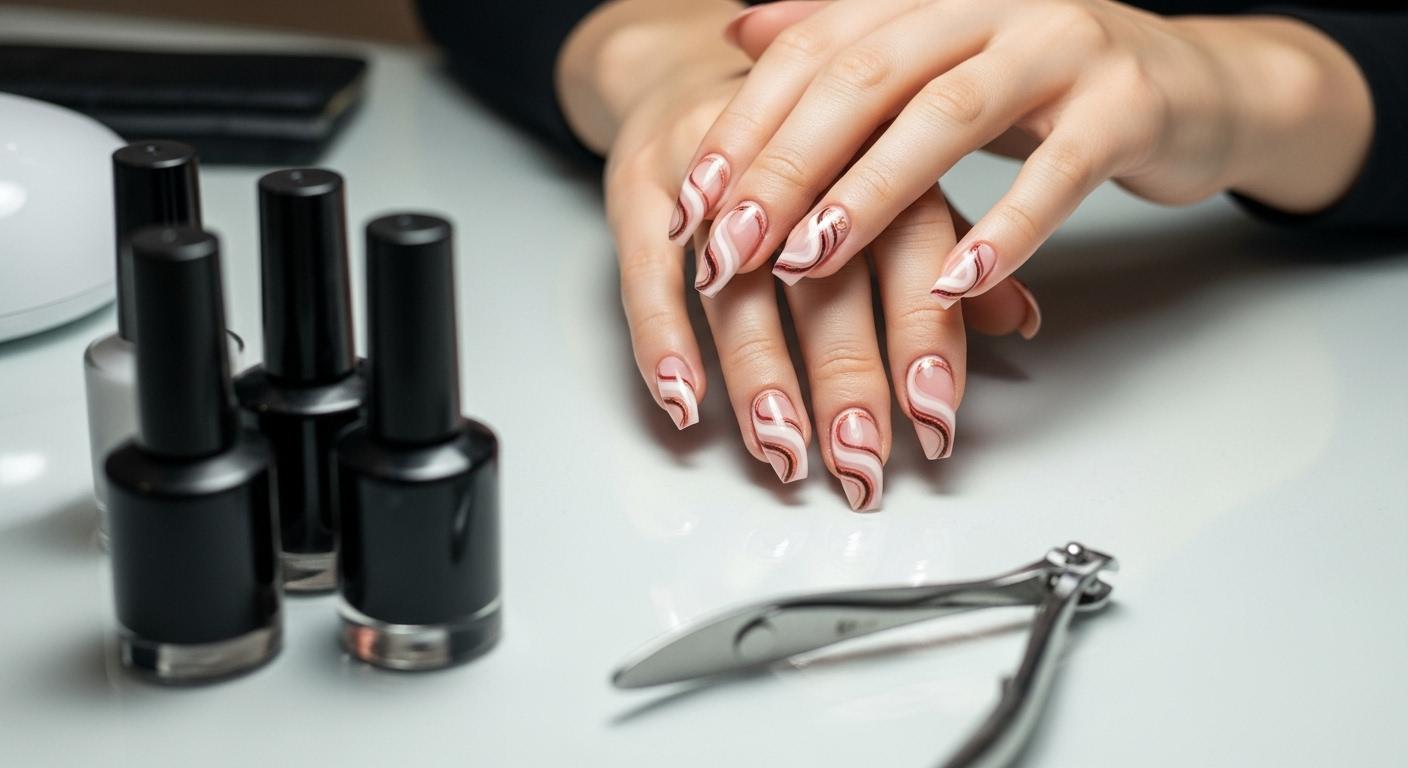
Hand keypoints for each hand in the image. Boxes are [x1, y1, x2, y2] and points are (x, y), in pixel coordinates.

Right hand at [557, 0, 1040, 508]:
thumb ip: (944, 250)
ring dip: (760, 373)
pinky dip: (664, 338)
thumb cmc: (804, 142)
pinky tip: (684, 396)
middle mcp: (798, 152)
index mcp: (878, 144)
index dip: (923, 335)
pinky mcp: (641, 182)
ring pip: (739, 281)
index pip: (912, 245)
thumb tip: (1017, 320)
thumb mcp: (886, 179)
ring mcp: (716, 171)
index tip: (933, 416)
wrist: (686, 71)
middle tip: (859, 458)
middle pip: (826, 276)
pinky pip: (649, 270)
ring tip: (781, 447)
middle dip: (845, 377)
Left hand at [669, 0, 1372, 304]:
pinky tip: (952, 282)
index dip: (746, 123)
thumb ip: (845, 44)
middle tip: (729, 244)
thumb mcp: (937, 58)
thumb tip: (740, 31)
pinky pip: (1058, 170)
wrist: (1192, 85)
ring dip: (868, 196)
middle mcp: (987, 5)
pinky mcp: (1126, 104)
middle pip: (863, 78)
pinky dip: (1004, 229)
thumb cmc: (1044, 86)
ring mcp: (1061, 46)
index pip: (813, 48)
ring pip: (945, 115)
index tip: (691, 199)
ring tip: (809, 261)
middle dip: (784, 166)